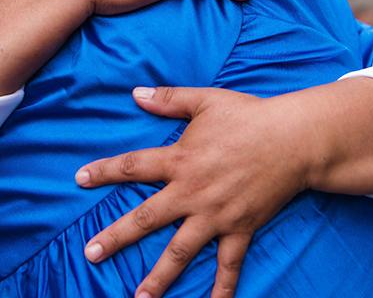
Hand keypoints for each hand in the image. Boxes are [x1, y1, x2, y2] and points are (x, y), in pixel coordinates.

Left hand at [74, 87, 310, 297]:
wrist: (293, 139)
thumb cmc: (249, 116)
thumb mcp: (205, 100)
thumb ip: (168, 99)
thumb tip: (134, 94)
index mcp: (180, 160)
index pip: (133, 167)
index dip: (104, 172)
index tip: (79, 179)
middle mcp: (192, 192)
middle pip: (146, 218)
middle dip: (116, 237)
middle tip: (91, 254)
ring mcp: (216, 215)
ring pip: (181, 251)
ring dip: (159, 276)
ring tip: (139, 297)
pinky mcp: (240, 228)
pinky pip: (229, 264)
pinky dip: (223, 288)